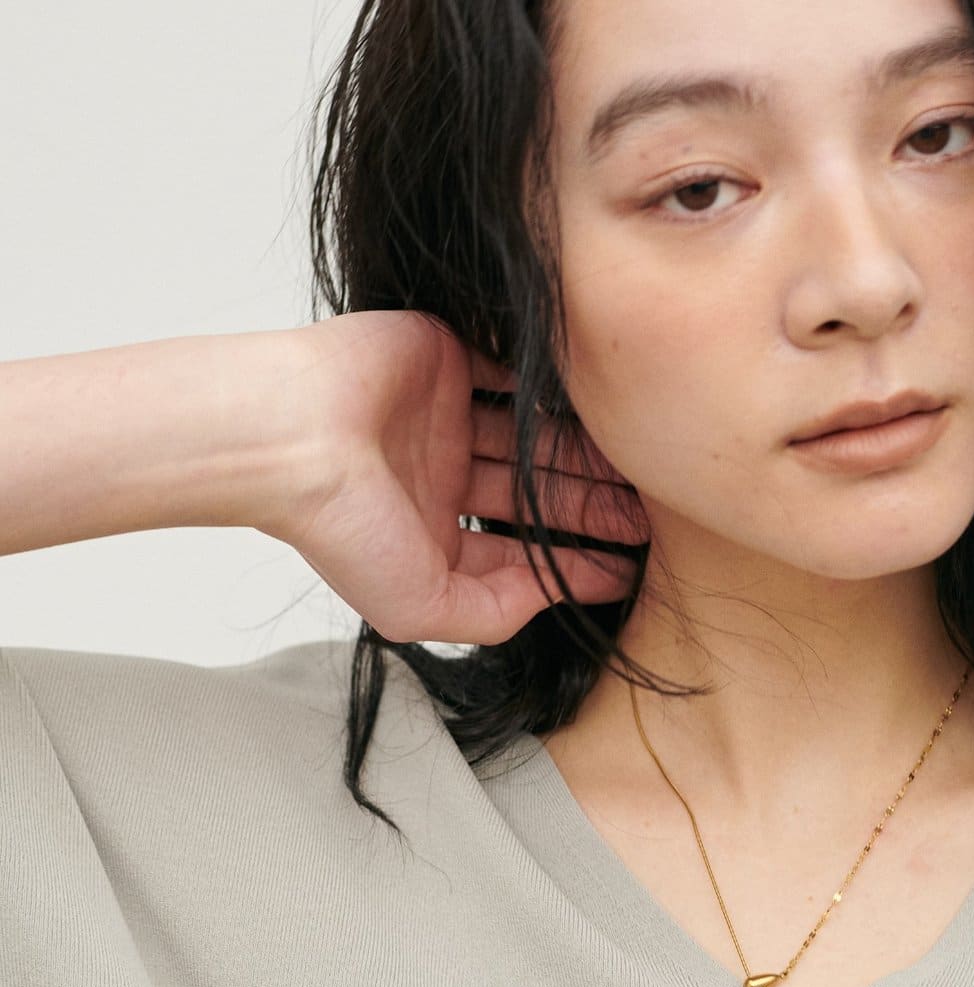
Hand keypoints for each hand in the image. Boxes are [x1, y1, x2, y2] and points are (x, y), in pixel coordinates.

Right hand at [272, 310, 648, 645]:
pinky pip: (515, 370)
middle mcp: (444, 475)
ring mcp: (446, 416)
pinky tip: (602, 409)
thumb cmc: (343, 528)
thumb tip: (551, 597)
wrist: (293, 439)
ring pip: (537, 436)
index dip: (579, 564)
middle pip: (540, 493)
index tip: (631, 570)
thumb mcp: (422, 608)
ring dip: (585, 454)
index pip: (525, 551)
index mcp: (435, 534)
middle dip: (595, 509)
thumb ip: (493, 614)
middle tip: (652, 517)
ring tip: (640, 471)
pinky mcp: (446, 357)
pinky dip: (555, 387)